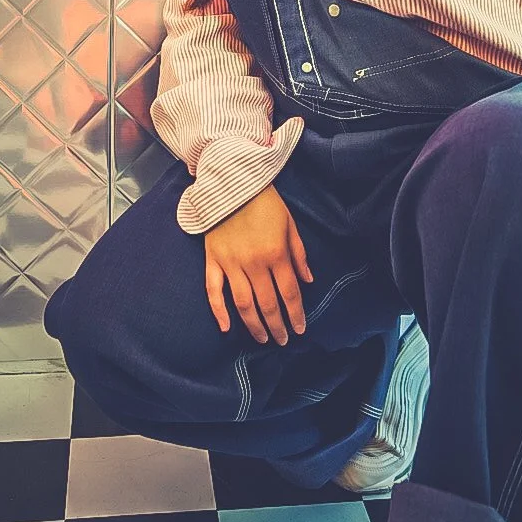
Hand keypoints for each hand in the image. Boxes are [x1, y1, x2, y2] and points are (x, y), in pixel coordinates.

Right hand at [204, 184, 312, 345]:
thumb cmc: (264, 201)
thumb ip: (299, 254)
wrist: (231, 181)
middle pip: (267, 304)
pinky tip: (226, 328)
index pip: (289, 293)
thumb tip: (308, 281)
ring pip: (243, 303)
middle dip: (277, 326)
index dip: (296, 314)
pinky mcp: (213, 260)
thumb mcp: (289, 224)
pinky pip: (214, 290)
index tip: (300, 329)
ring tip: (262, 338)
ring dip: (253, 325)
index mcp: (276, 253)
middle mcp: (254, 263)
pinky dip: (218, 311)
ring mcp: (231, 263)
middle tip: (282, 340)